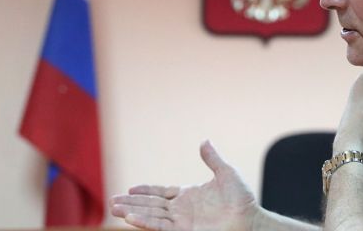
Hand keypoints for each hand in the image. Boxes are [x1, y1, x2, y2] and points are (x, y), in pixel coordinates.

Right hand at [110, 140, 258, 230]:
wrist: (251, 219)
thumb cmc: (242, 199)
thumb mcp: (226, 174)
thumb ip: (212, 159)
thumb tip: (204, 141)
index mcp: (188, 196)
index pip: (161, 193)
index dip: (146, 191)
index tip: (130, 188)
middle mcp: (181, 210)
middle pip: (151, 205)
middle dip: (132, 203)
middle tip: (111, 201)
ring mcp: (182, 222)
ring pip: (151, 216)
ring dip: (133, 213)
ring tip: (114, 209)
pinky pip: (161, 227)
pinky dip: (145, 223)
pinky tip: (131, 218)